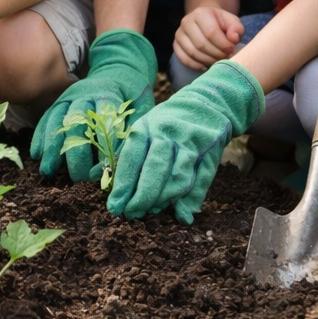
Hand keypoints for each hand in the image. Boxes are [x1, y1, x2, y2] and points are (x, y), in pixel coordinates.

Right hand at [30, 29, 156, 180]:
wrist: (118, 68)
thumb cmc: (133, 93)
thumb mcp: (143, 106)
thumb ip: (136, 128)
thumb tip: (128, 156)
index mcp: (108, 95)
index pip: (103, 123)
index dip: (102, 147)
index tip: (103, 171)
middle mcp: (85, 94)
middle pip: (76, 124)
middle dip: (75, 153)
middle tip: (78, 178)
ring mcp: (69, 97)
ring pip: (56, 121)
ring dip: (51, 147)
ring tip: (47, 170)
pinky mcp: (59, 100)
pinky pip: (46, 118)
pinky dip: (40, 136)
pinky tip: (36, 154)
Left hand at [107, 59, 262, 223]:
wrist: (206, 103)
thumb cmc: (166, 123)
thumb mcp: (144, 128)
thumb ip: (130, 154)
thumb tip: (106, 181)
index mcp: (146, 127)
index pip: (131, 158)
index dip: (123, 185)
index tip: (114, 207)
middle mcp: (168, 133)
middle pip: (155, 170)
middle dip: (142, 197)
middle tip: (133, 215)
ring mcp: (191, 143)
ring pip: (178, 177)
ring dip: (164, 200)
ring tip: (151, 212)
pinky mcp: (211, 152)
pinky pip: (201, 181)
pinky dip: (192, 200)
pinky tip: (182, 215)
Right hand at [174, 7, 243, 69]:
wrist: (205, 20)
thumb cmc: (221, 23)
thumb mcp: (232, 21)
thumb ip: (236, 29)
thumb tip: (233, 39)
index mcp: (200, 13)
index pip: (211, 32)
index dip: (223, 44)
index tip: (232, 50)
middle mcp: (186, 22)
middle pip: (201, 44)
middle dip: (216, 54)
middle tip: (226, 57)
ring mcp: (179, 34)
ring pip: (192, 53)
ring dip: (208, 61)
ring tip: (218, 61)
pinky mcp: (176, 44)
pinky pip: (184, 59)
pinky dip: (196, 65)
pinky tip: (206, 66)